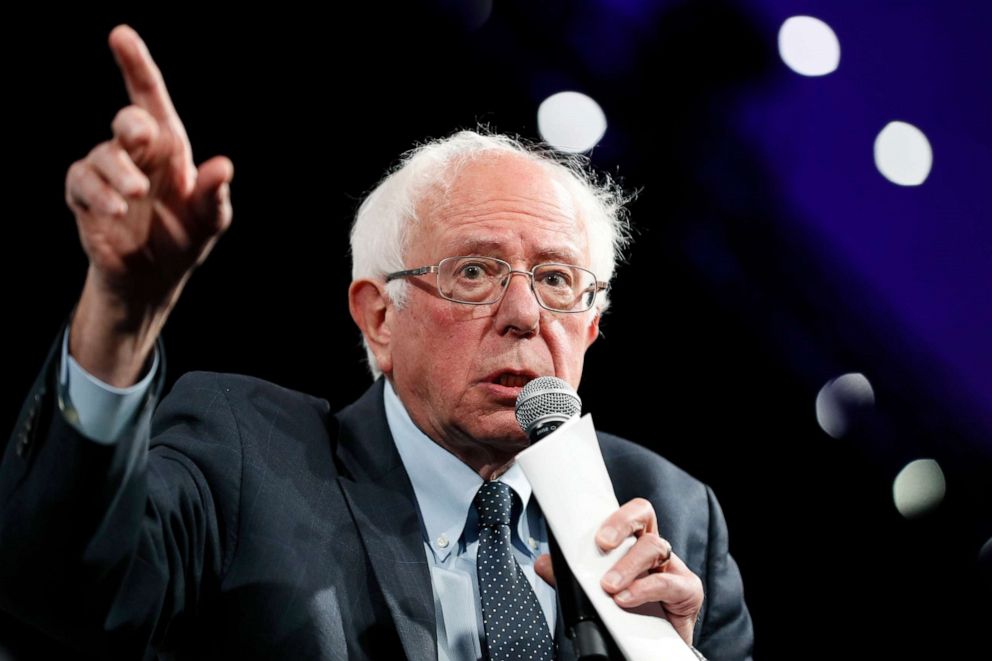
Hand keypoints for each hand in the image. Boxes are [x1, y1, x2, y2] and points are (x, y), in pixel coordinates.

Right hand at [66, 25, 232, 384]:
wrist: (152, 280)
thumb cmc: (183, 240)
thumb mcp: (209, 221)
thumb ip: (214, 194)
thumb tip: (223, 166)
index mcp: (169, 147)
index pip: (150, 99)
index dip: (135, 64)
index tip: (120, 34)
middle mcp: (137, 154)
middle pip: (126, 121)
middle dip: (131, 126)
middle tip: (139, 141)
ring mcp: (109, 173)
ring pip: (102, 156)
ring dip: (117, 174)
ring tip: (134, 198)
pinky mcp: (84, 197)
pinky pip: (80, 181)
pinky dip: (95, 192)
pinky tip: (114, 209)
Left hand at [534, 497, 703, 646]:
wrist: (653, 648)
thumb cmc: (629, 613)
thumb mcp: (594, 593)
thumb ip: (569, 578)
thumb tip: (542, 564)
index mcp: (632, 544)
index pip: (626, 514)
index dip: (612, 516)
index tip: (593, 533)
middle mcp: (653, 549)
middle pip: (643, 516)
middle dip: (621, 524)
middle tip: (602, 544)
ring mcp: (672, 567)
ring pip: (654, 546)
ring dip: (628, 565)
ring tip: (610, 586)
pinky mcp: (688, 590)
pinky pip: (669, 582)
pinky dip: (645, 588)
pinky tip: (627, 598)